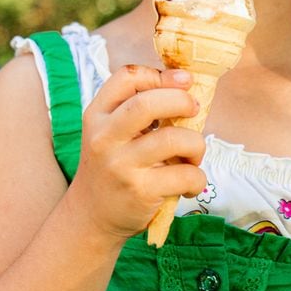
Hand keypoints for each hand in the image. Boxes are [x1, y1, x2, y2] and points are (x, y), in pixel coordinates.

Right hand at [68, 65, 206, 241]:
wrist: (92, 215)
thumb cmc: (112, 165)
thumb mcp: (110, 132)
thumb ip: (135, 109)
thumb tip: (186, 85)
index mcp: (97, 115)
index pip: (127, 77)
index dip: (160, 75)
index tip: (182, 82)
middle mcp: (105, 137)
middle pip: (148, 103)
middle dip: (181, 100)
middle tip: (194, 108)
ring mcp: (121, 165)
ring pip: (174, 139)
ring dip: (197, 144)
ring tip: (193, 155)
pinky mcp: (140, 191)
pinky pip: (186, 175)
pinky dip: (198, 178)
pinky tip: (190, 184)